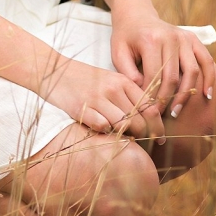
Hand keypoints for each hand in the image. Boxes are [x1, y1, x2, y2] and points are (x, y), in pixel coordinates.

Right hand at [44, 57, 166, 142]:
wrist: (55, 71)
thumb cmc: (86, 79)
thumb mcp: (111, 80)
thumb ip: (129, 95)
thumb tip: (151, 117)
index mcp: (124, 81)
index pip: (149, 107)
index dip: (158, 125)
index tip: (160, 138)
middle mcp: (113, 89)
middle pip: (140, 120)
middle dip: (145, 135)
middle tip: (145, 143)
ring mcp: (97, 98)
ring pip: (124, 125)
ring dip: (126, 136)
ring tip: (124, 139)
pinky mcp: (82, 108)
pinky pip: (102, 127)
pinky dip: (105, 132)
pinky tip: (103, 132)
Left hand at [110, 16, 215, 117]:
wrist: (137, 15)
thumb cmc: (126, 37)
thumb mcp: (118, 52)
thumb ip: (127, 72)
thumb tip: (141, 92)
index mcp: (151, 40)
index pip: (155, 76)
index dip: (152, 97)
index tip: (147, 112)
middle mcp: (171, 37)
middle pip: (173, 76)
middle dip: (167, 100)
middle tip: (161, 117)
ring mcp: (185, 37)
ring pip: (192, 71)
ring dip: (186, 94)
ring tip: (177, 112)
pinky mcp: (194, 39)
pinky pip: (206, 61)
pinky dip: (209, 79)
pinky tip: (206, 96)